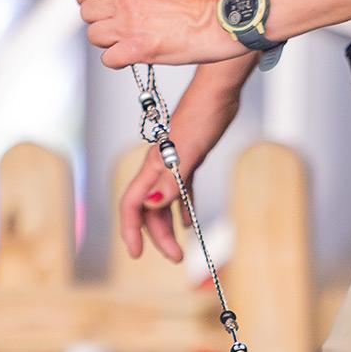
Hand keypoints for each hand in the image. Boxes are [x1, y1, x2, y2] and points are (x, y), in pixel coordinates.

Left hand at [78, 0, 244, 67]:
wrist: (220, 22)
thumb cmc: (201, 5)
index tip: (99, 6)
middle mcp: (125, 1)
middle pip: (87, 13)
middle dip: (99, 22)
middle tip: (114, 28)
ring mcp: (129, 25)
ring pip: (94, 36)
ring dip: (106, 42)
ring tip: (123, 43)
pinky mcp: (138, 50)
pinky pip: (109, 59)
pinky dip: (116, 61)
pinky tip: (129, 58)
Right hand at [117, 86, 239, 260]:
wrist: (218, 92)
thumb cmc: (204, 116)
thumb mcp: (190, 153)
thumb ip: (171, 180)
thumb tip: (151, 204)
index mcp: (153, 166)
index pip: (133, 204)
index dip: (131, 230)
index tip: (136, 254)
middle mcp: (158, 167)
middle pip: (149, 209)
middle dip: (158, 236)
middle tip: (177, 259)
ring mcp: (172, 164)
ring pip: (163, 203)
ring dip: (168, 226)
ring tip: (180, 249)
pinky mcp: (188, 159)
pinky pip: (180, 191)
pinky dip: (182, 208)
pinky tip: (188, 222)